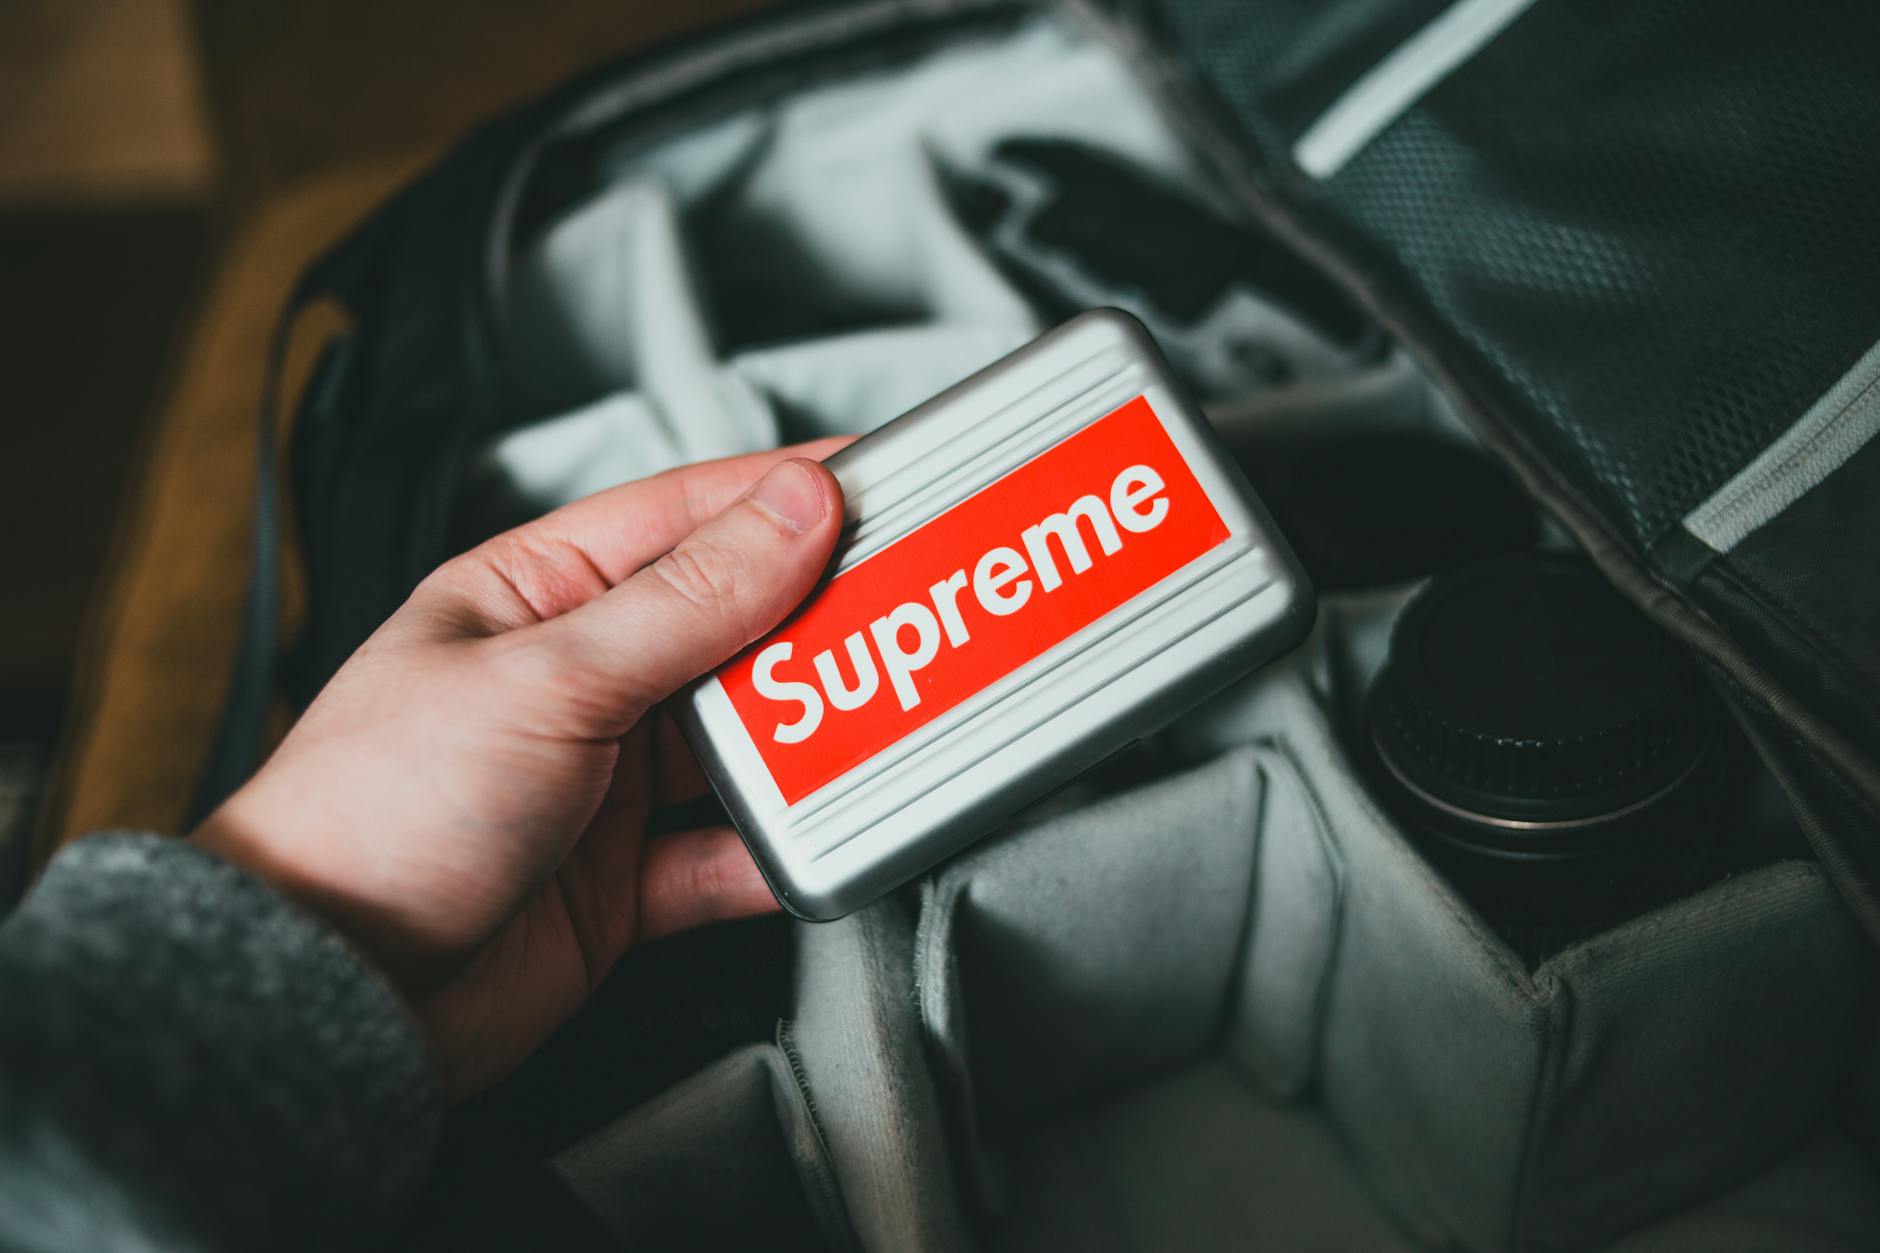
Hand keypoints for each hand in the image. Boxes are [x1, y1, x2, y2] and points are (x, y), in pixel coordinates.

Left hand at [195, 442, 846, 1096]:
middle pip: (728, 630)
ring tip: (873, 722)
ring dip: (804, 740)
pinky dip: (775, 853)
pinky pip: (727, 854)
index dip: (785, 496)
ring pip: (739, 743)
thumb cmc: (374, 815)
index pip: (683, 516)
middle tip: (905, 611)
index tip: (878, 483)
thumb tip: (789, 509)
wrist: (331, 996)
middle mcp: (576, 678)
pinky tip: (813, 841)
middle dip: (815, 622)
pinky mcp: (622, 880)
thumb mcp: (548, 679)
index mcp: (533, 594)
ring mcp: (602, 782)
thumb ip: (685, 602)